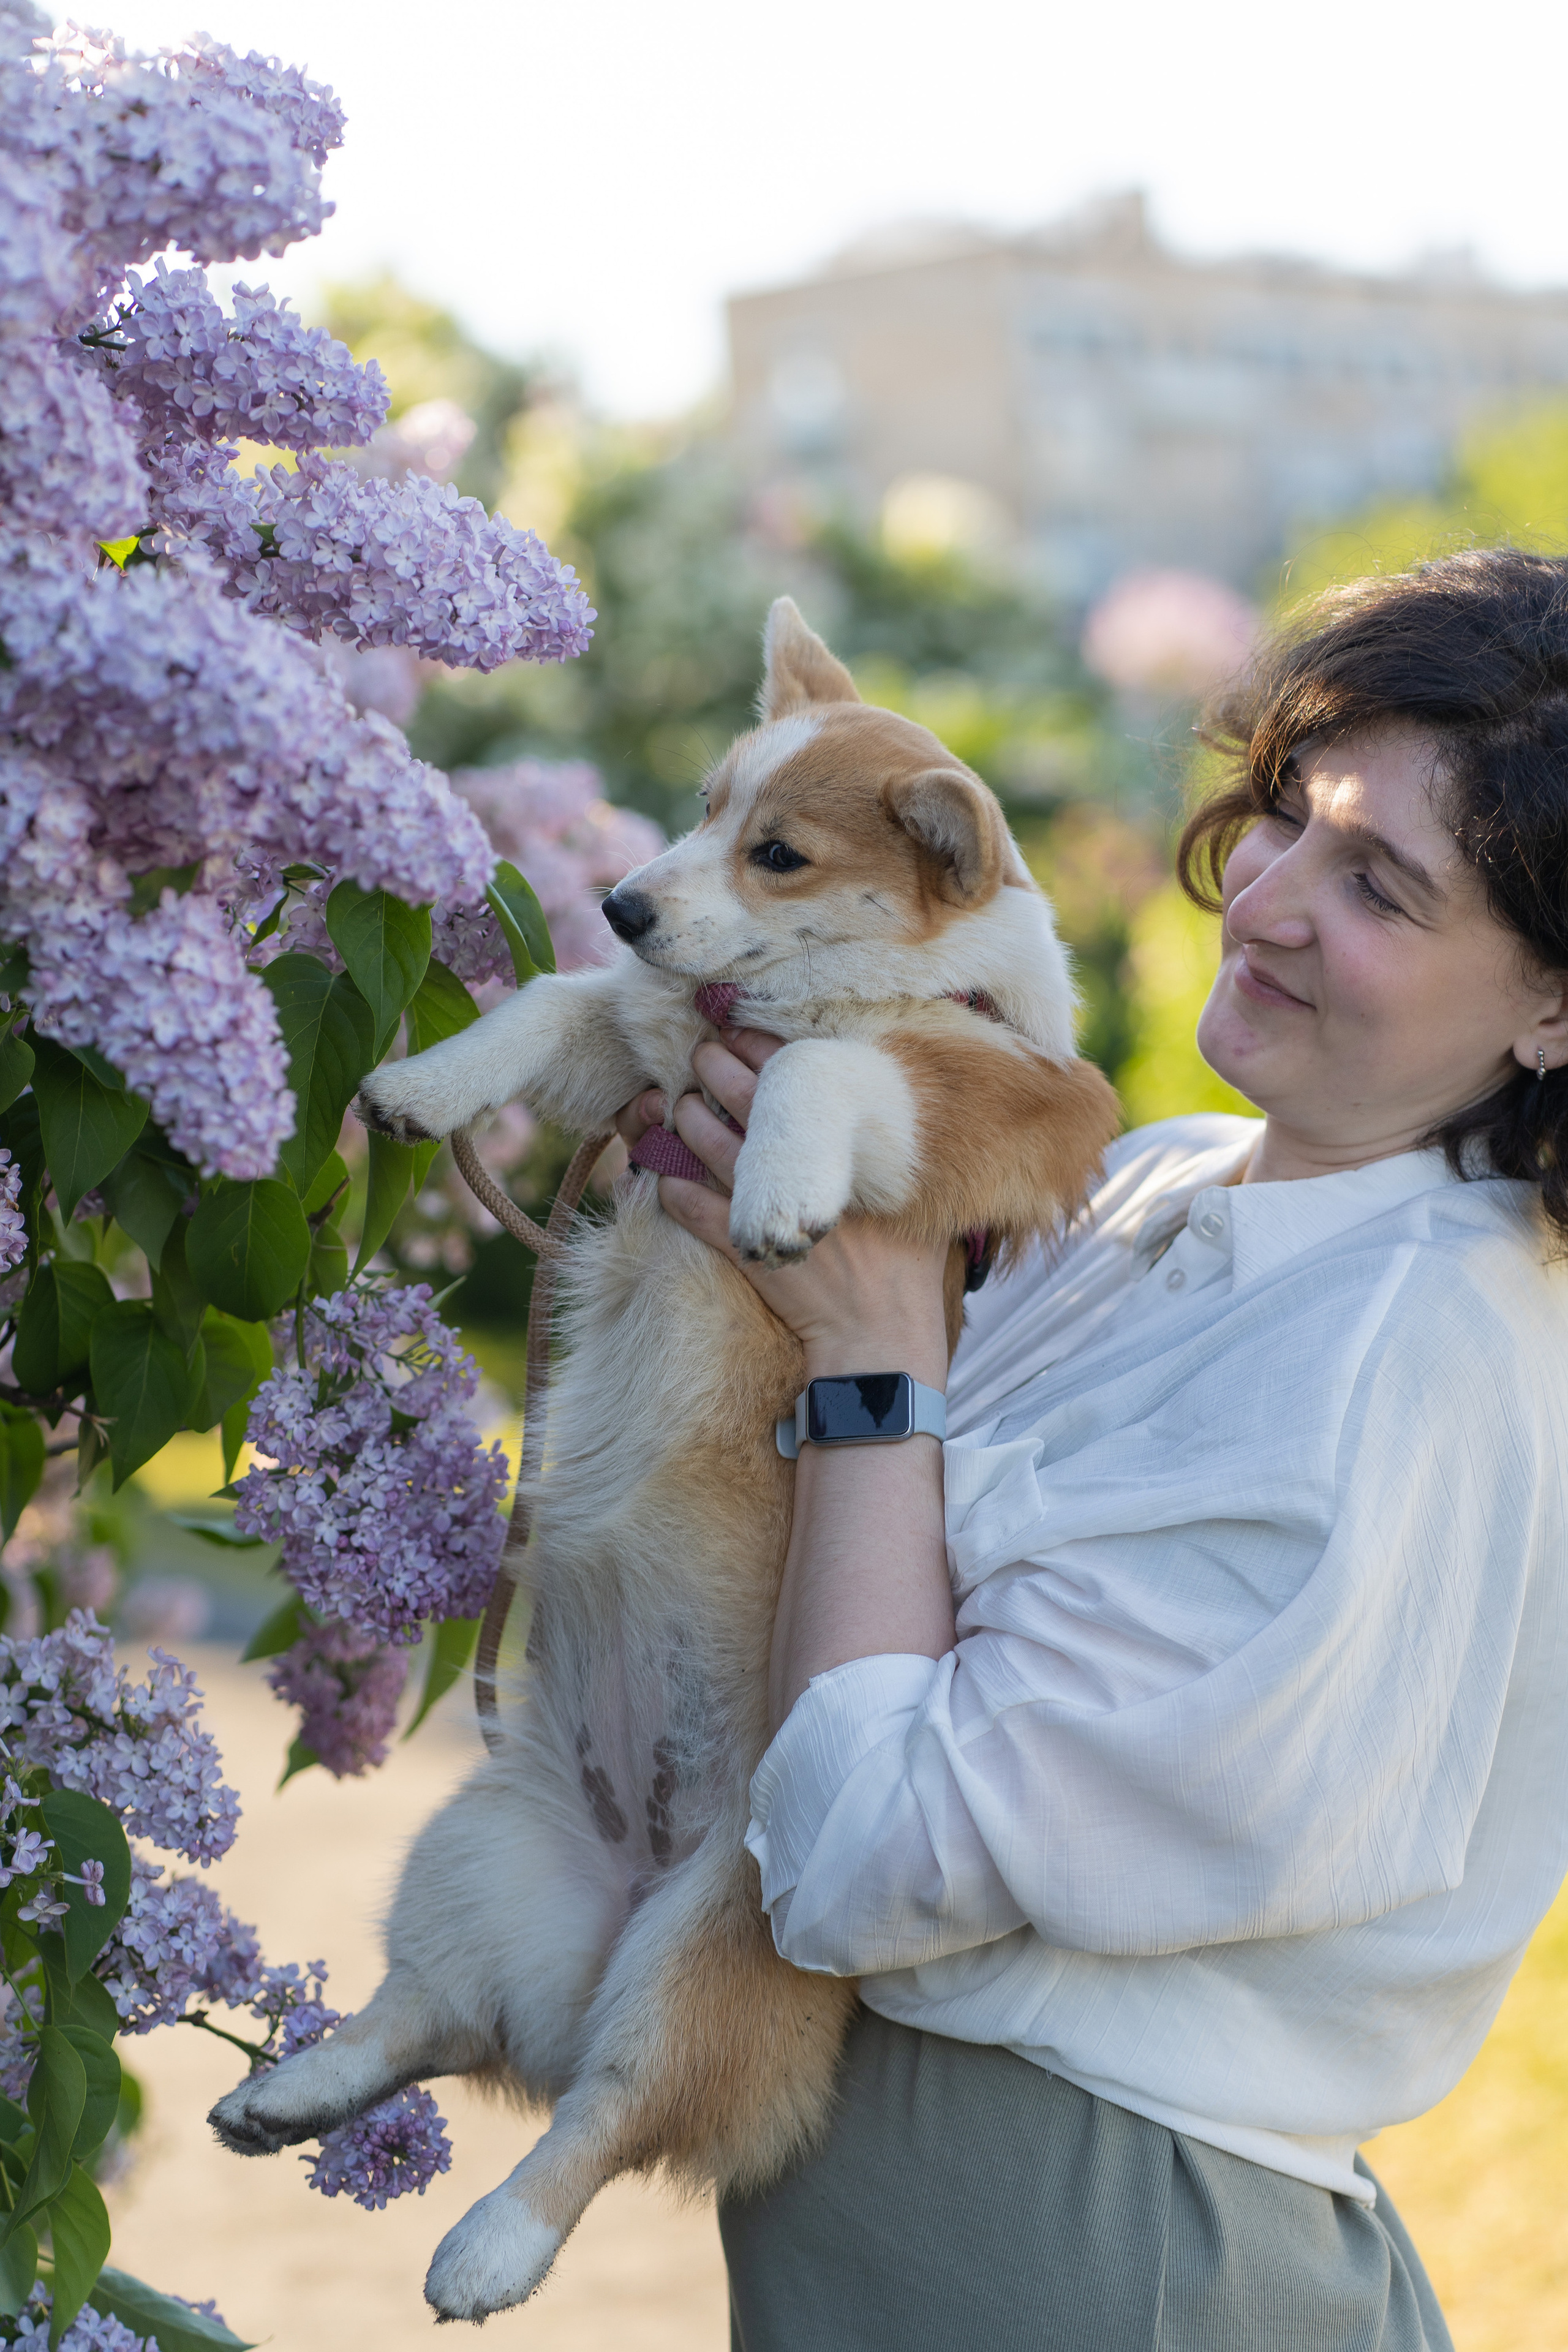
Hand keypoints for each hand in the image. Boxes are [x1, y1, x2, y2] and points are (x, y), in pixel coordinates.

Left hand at [614, 1030, 949, 1382]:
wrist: (881, 1340)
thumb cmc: (907, 1270)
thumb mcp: (917, 1199)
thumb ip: (900, 1156)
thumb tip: (896, 1112)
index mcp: (851, 1149)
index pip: (796, 1078)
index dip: (761, 1048)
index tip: (739, 1029)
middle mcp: (806, 1170)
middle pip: (745, 1100)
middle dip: (714, 1070)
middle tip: (699, 1053)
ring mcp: (771, 1208)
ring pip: (708, 1147)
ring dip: (684, 1121)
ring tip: (676, 1104)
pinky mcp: (744, 1247)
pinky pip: (690, 1207)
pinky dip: (670, 1186)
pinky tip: (659, 1172)